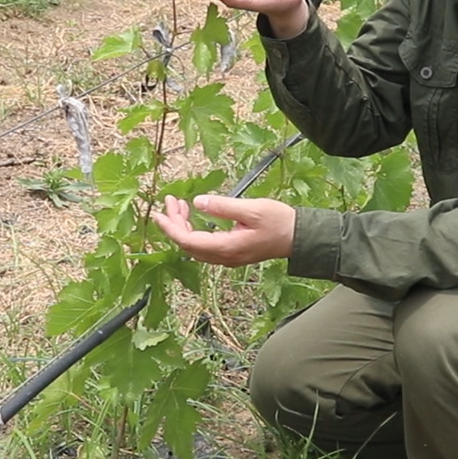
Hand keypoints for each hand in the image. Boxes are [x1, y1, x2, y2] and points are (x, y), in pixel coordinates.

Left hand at [155, 193, 295, 266]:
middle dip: (174, 223)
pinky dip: (194, 231)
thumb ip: (223, 207)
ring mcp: (227, 257)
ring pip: (195, 247)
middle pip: (187, 244)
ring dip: (183, 227)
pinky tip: (194, 217)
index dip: (169, 227)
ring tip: (180, 205)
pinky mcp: (232, 253)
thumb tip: (199, 202)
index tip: (158, 212)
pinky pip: (204, 246)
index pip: (187, 240)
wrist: (299, 237)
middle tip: (171, 201)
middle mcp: (223, 257)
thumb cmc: (280, 222)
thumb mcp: (251, 209)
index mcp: (226, 248)